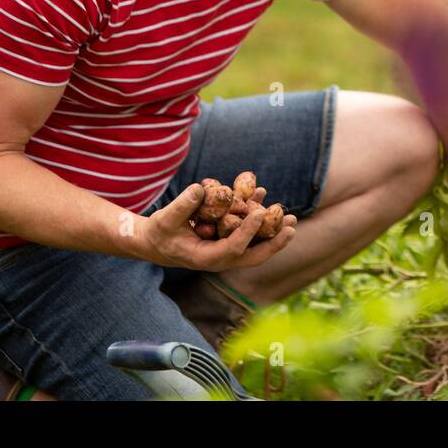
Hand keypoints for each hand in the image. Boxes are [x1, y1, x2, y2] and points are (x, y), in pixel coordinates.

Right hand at [140, 183, 297, 271]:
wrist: (156, 242)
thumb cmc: (159, 232)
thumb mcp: (165, 219)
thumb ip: (182, 206)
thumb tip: (201, 188)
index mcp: (205, 258)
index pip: (232, 248)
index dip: (248, 232)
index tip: (259, 212)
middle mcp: (221, 258)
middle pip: (253, 255)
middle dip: (274, 242)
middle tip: (291, 226)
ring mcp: (227, 251)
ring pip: (255, 245)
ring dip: (273, 232)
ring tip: (291, 217)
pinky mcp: (228, 241)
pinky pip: (248, 232)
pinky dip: (257, 217)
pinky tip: (263, 195)